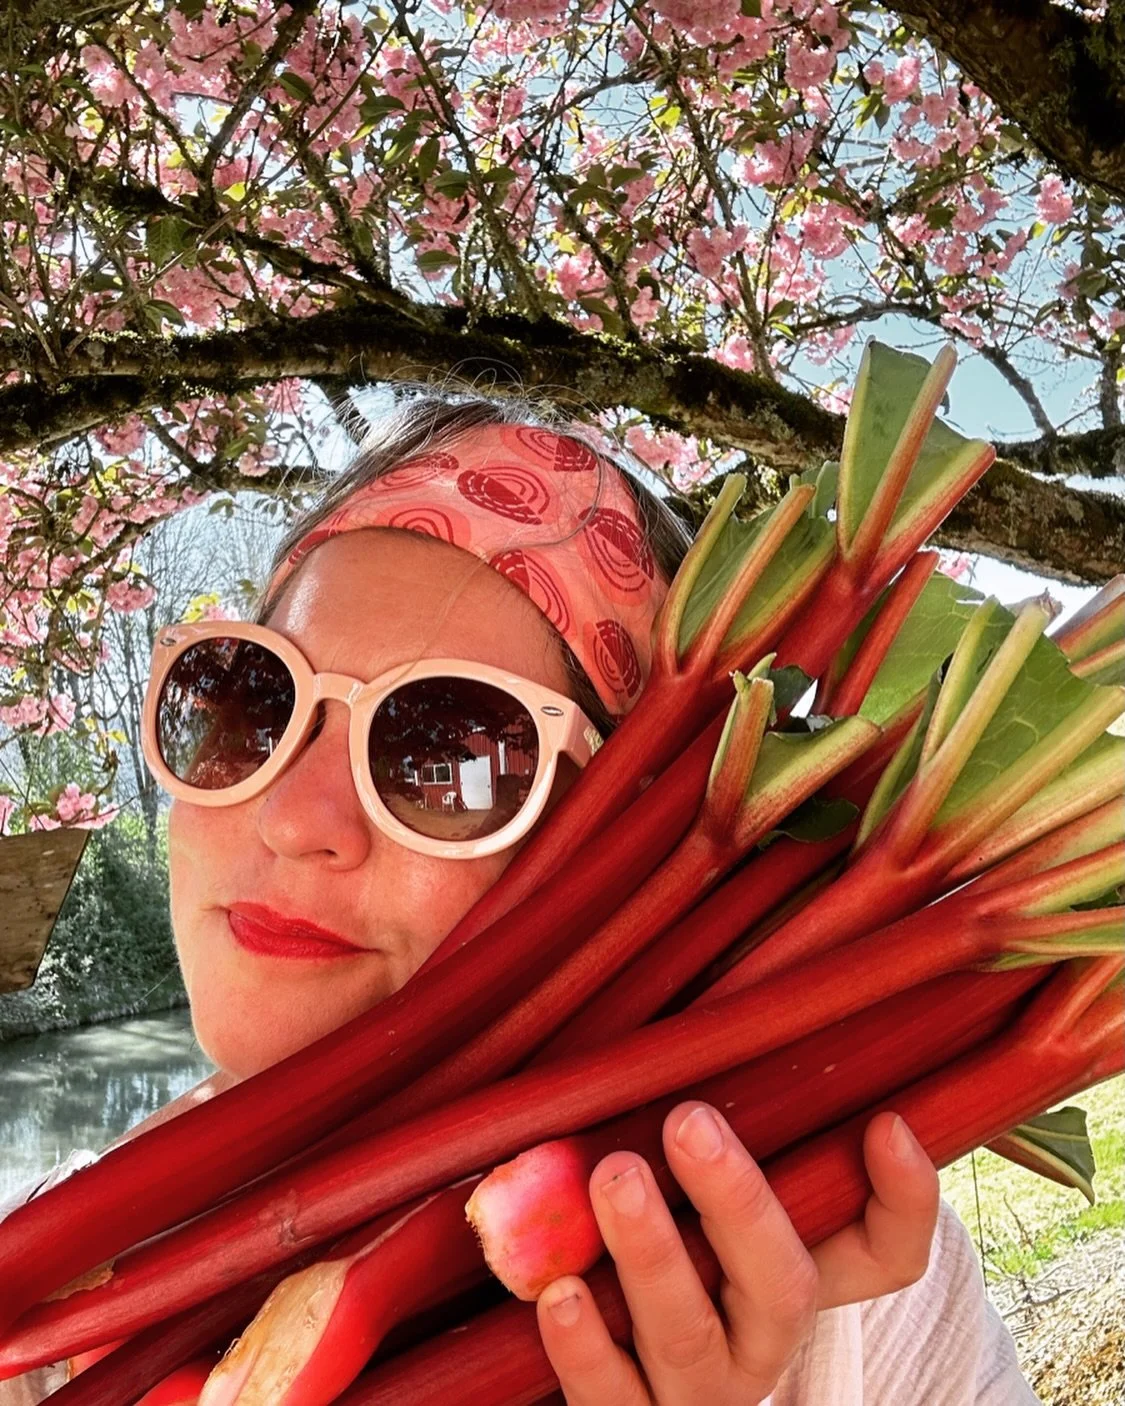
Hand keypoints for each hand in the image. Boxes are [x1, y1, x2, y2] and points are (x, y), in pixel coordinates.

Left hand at [535, 1102, 938, 1403]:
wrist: (611, 1374)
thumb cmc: (660, 1244)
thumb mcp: (703, 1196)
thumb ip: (730, 1125)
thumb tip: (718, 1016)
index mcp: (795, 1279)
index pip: (887, 1254)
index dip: (902, 1199)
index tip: (886, 1123)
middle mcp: (758, 1342)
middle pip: (783, 1289)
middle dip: (738, 1202)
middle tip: (689, 1122)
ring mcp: (694, 1391)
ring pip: (691, 1339)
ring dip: (652, 1256)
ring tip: (614, 1178)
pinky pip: (609, 1401)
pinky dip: (585, 1350)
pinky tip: (558, 1292)